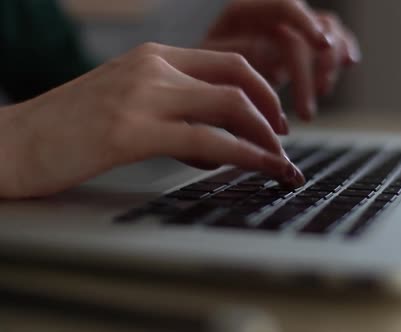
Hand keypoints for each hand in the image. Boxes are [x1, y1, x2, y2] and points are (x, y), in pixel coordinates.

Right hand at [0, 43, 304, 198]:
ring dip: (265, 138)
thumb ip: (173, 114)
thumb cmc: (68, 130)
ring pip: (229, 107)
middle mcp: (152, 69)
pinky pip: (206, 141)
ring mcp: (141, 96)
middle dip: (273, 113)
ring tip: (279, 162)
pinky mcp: (130, 132)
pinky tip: (258, 168)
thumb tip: (213, 143)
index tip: (276, 118)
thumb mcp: (128, 105)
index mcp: (153, 58)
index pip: (228, 64)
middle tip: (285, 141)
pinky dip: (243, 155)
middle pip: (238, 81)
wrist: (12, 144)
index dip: (263, 90)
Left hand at [201, 0, 360, 121]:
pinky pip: (335, 39)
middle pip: (311, 29)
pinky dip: (344, 51)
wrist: (211, 89)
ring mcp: (292, 29)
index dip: (307, 23)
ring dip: (331, 65)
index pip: (285, 6)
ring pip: (330, 33)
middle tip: (306, 113)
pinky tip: (350, 63)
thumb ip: (236, 60)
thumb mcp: (213, 70)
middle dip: (314, 71)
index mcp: (244, 14)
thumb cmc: (207, 79)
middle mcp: (272, 16)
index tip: (322, 46)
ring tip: (320, 93)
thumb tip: (267, 56)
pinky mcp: (305, 44)